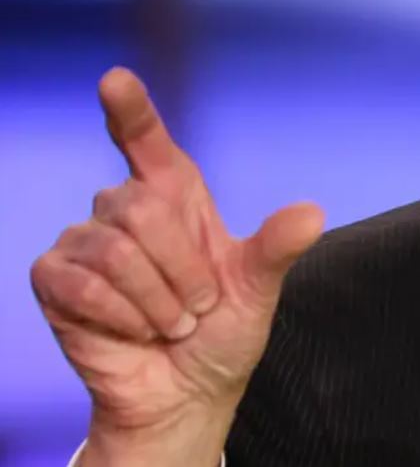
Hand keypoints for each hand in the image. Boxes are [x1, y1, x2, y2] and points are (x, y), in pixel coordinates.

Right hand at [30, 67, 323, 463]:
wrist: (187, 392)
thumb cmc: (221, 332)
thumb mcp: (258, 290)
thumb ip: (276, 248)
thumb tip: (312, 213)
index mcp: (176, 197)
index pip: (147, 142)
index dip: (132, 110)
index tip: (116, 80)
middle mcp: (126, 209)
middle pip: (141, 208)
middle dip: (182, 270)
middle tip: (198, 308)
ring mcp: (84, 242)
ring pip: (115, 249)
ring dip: (157, 301)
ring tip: (172, 324)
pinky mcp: (54, 279)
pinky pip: (81, 283)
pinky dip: (121, 316)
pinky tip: (136, 332)